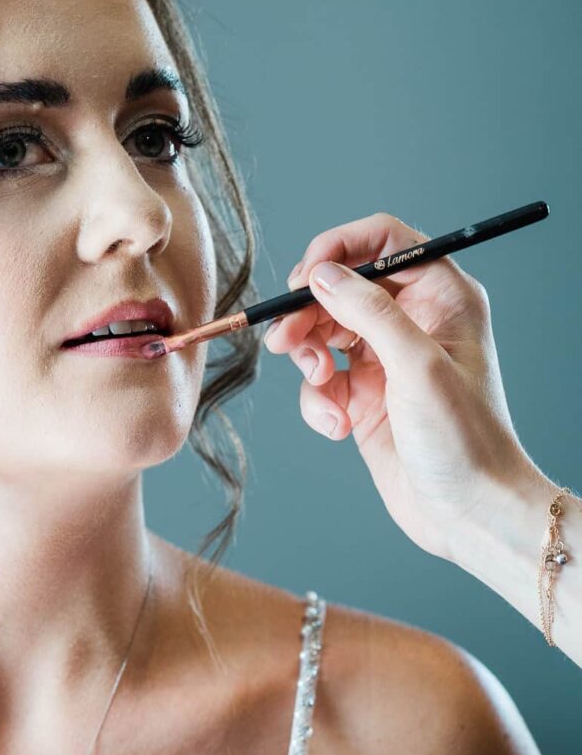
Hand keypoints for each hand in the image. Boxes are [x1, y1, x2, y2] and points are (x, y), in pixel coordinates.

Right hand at [263, 210, 533, 561]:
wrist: (469, 514)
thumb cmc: (464, 440)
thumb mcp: (416, 365)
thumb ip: (367, 311)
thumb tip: (320, 273)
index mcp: (442, 296)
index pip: (383, 240)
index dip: (338, 248)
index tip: (305, 276)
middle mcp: (413, 319)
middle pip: (340, 285)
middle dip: (308, 312)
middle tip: (285, 339)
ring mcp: (386, 357)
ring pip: (322, 331)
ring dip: (307, 357)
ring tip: (317, 384)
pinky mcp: (364, 395)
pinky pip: (320, 379)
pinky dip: (317, 400)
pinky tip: (338, 426)